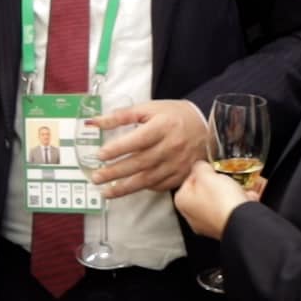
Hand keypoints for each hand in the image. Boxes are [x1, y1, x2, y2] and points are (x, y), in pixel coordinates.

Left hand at [87, 99, 211, 196]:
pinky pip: (159, 186)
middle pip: (140, 163)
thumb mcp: (149, 109)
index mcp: (163, 126)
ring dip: (125, 187)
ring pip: (148, 179)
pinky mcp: (181, 175)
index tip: (100, 155)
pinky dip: (143, 188)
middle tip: (96, 177)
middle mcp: (172, 146)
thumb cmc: (174, 116)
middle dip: (115, 172)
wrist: (207, 129)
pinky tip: (129, 188)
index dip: (118, 149)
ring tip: (106, 192)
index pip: (138, 140)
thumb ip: (121, 116)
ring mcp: (178, 163)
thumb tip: (94, 122)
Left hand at [173, 160, 261, 239]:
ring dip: (231, 192)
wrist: (242, 221)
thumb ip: (200, 167)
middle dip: (217, 183)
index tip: (210, 170)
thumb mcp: (206, 174)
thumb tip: (200, 166)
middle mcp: (193, 216)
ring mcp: (209, 224)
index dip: (202, 172)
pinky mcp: (226, 227)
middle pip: (205, 192)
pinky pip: (232, 211)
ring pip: (220, 202)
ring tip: (239, 187)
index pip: (188, 180)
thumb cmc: (221, 201)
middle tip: (225, 178)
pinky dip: (240, 203)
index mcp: (183, 202)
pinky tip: (246, 197)